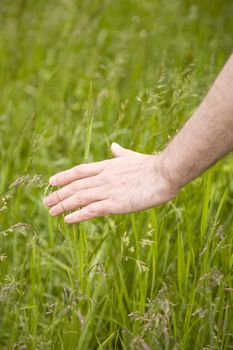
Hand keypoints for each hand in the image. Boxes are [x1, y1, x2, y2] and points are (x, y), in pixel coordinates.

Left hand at [43, 142, 178, 222]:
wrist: (164, 173)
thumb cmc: (151, 166)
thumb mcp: (132, 157)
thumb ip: (120, 153)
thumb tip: (114, 146)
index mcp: (107, 166)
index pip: (79, 171)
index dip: (64, 176)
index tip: (51, 181)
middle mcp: (103, 178)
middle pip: (75, 186)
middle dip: (58, 193)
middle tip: (46, 201)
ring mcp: (108, 191)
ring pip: (79, 198)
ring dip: (63, 205)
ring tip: (51, 211)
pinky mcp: (115, 204)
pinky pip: (91, 210)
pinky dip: (78, 215)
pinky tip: (68, 220)